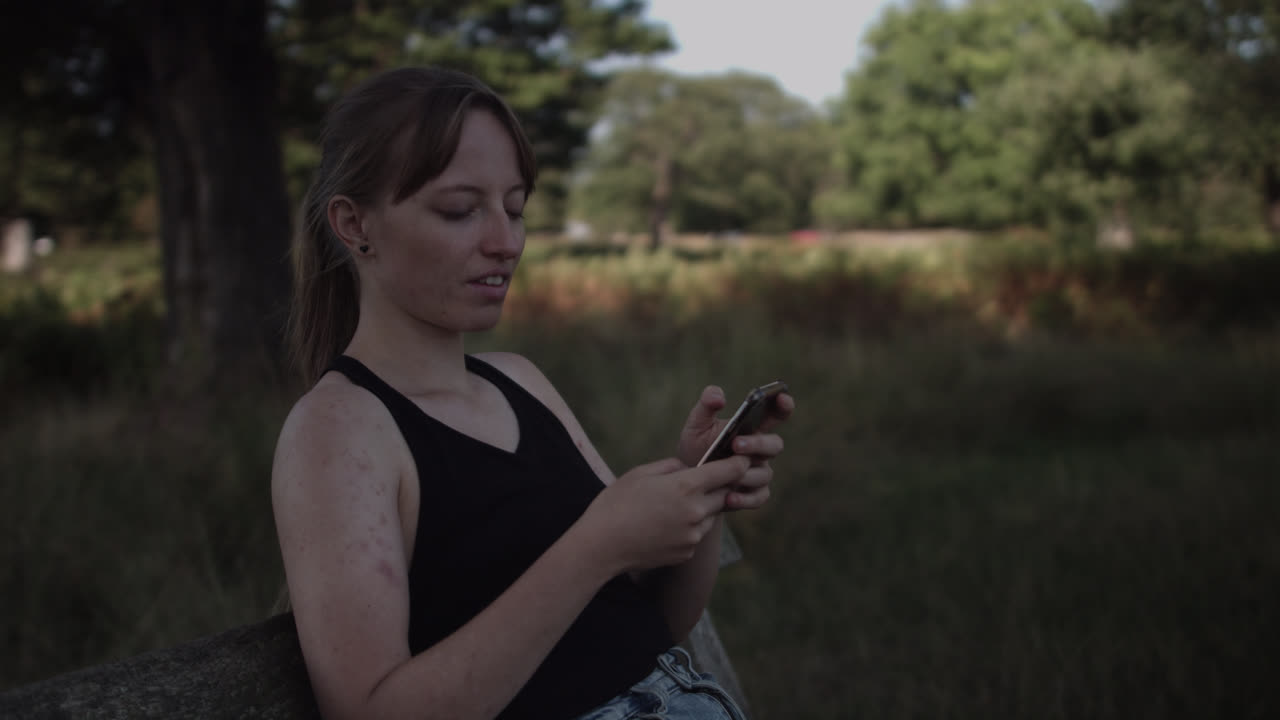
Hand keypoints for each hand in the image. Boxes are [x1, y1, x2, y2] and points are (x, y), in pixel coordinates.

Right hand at [578, 455, 750, 573]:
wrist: (601, 547)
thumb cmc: (615, 504)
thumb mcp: (640, 473)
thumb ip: (671, 466)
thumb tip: (687, 467)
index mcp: (685, 486)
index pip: (729, 471)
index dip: (739, 463)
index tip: (743, 458)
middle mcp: (696, 512)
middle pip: (725, 494)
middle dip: (720, 485)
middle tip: (709, 477)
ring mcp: (693, 536)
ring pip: (710, 515)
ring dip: (702, 507)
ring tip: (674, 504)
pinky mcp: (687, 552)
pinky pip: (695, 534)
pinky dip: (688, 527)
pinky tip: (664, 524)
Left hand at [675, 385, 794, 509]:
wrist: (688, 480)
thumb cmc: (696, 446)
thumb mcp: (697, 423)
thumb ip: (706, 405)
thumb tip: (719, 396)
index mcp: (753, 427)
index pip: (777, 413)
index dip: (784, 405)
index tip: (782, 397)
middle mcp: (761, 450)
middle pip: (775, 444)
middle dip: (758, 443)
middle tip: (735, 444)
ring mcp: (760, 472)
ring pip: (764, 473)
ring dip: (747, 474)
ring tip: (728, 475)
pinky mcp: (754, 494)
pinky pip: (759, 497)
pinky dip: (745, 499)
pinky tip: (728, 497)